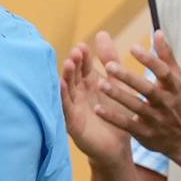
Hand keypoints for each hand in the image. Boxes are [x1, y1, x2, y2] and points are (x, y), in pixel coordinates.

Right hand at [60, 30, 133, 164]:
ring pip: (67, 90)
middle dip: (73, 64)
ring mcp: (73, 108)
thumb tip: (102, 33)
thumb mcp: (116, 83)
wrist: (118, 147)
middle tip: (75, 53)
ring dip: (66, 78)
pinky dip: (63, 97)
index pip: (83, 67)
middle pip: (73, 76)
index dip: (82, 57)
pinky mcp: (72, 123)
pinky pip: (65, 108)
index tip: (83, 46)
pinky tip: (62, 87)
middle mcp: (78, 94)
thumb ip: (110, 60)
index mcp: (89, 84)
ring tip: (68, 65)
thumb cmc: (117, 115)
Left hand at [94, 30, 180, 160]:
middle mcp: (165, 102)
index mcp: (173, 86)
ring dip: (118, 96)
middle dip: (129, 78)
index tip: (132, 47)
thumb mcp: (176, 79)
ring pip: (135, 107)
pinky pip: (127, 125)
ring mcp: (155, 119)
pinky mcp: (144, 133)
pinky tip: (97, 108)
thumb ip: (166, 56)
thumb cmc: (177, 101)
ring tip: (100, 84)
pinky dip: (113, 117)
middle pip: (147, 89)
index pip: (163, 71)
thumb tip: (157, 32)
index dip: (149, 60)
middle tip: (109, 65)